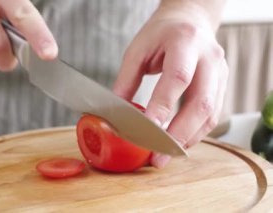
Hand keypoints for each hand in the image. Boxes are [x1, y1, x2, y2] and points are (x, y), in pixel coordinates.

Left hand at [113, 1, 228, 167]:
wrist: (190, 20)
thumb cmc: (162, 33)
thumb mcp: (137, 50)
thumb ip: (127, 80)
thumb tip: (117, 112)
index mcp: (185, 42)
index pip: (178, 78)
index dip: (163, 106)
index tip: (148, 129)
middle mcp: (209, 58)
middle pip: (201, 102)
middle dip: (179, 134)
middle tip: (159, 155)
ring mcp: (220, 72)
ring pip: (211, 114)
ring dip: (189, 138)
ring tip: (167, 155)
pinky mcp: (222, 85)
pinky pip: (213, 115)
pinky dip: (196, 133)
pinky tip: (180, 142)